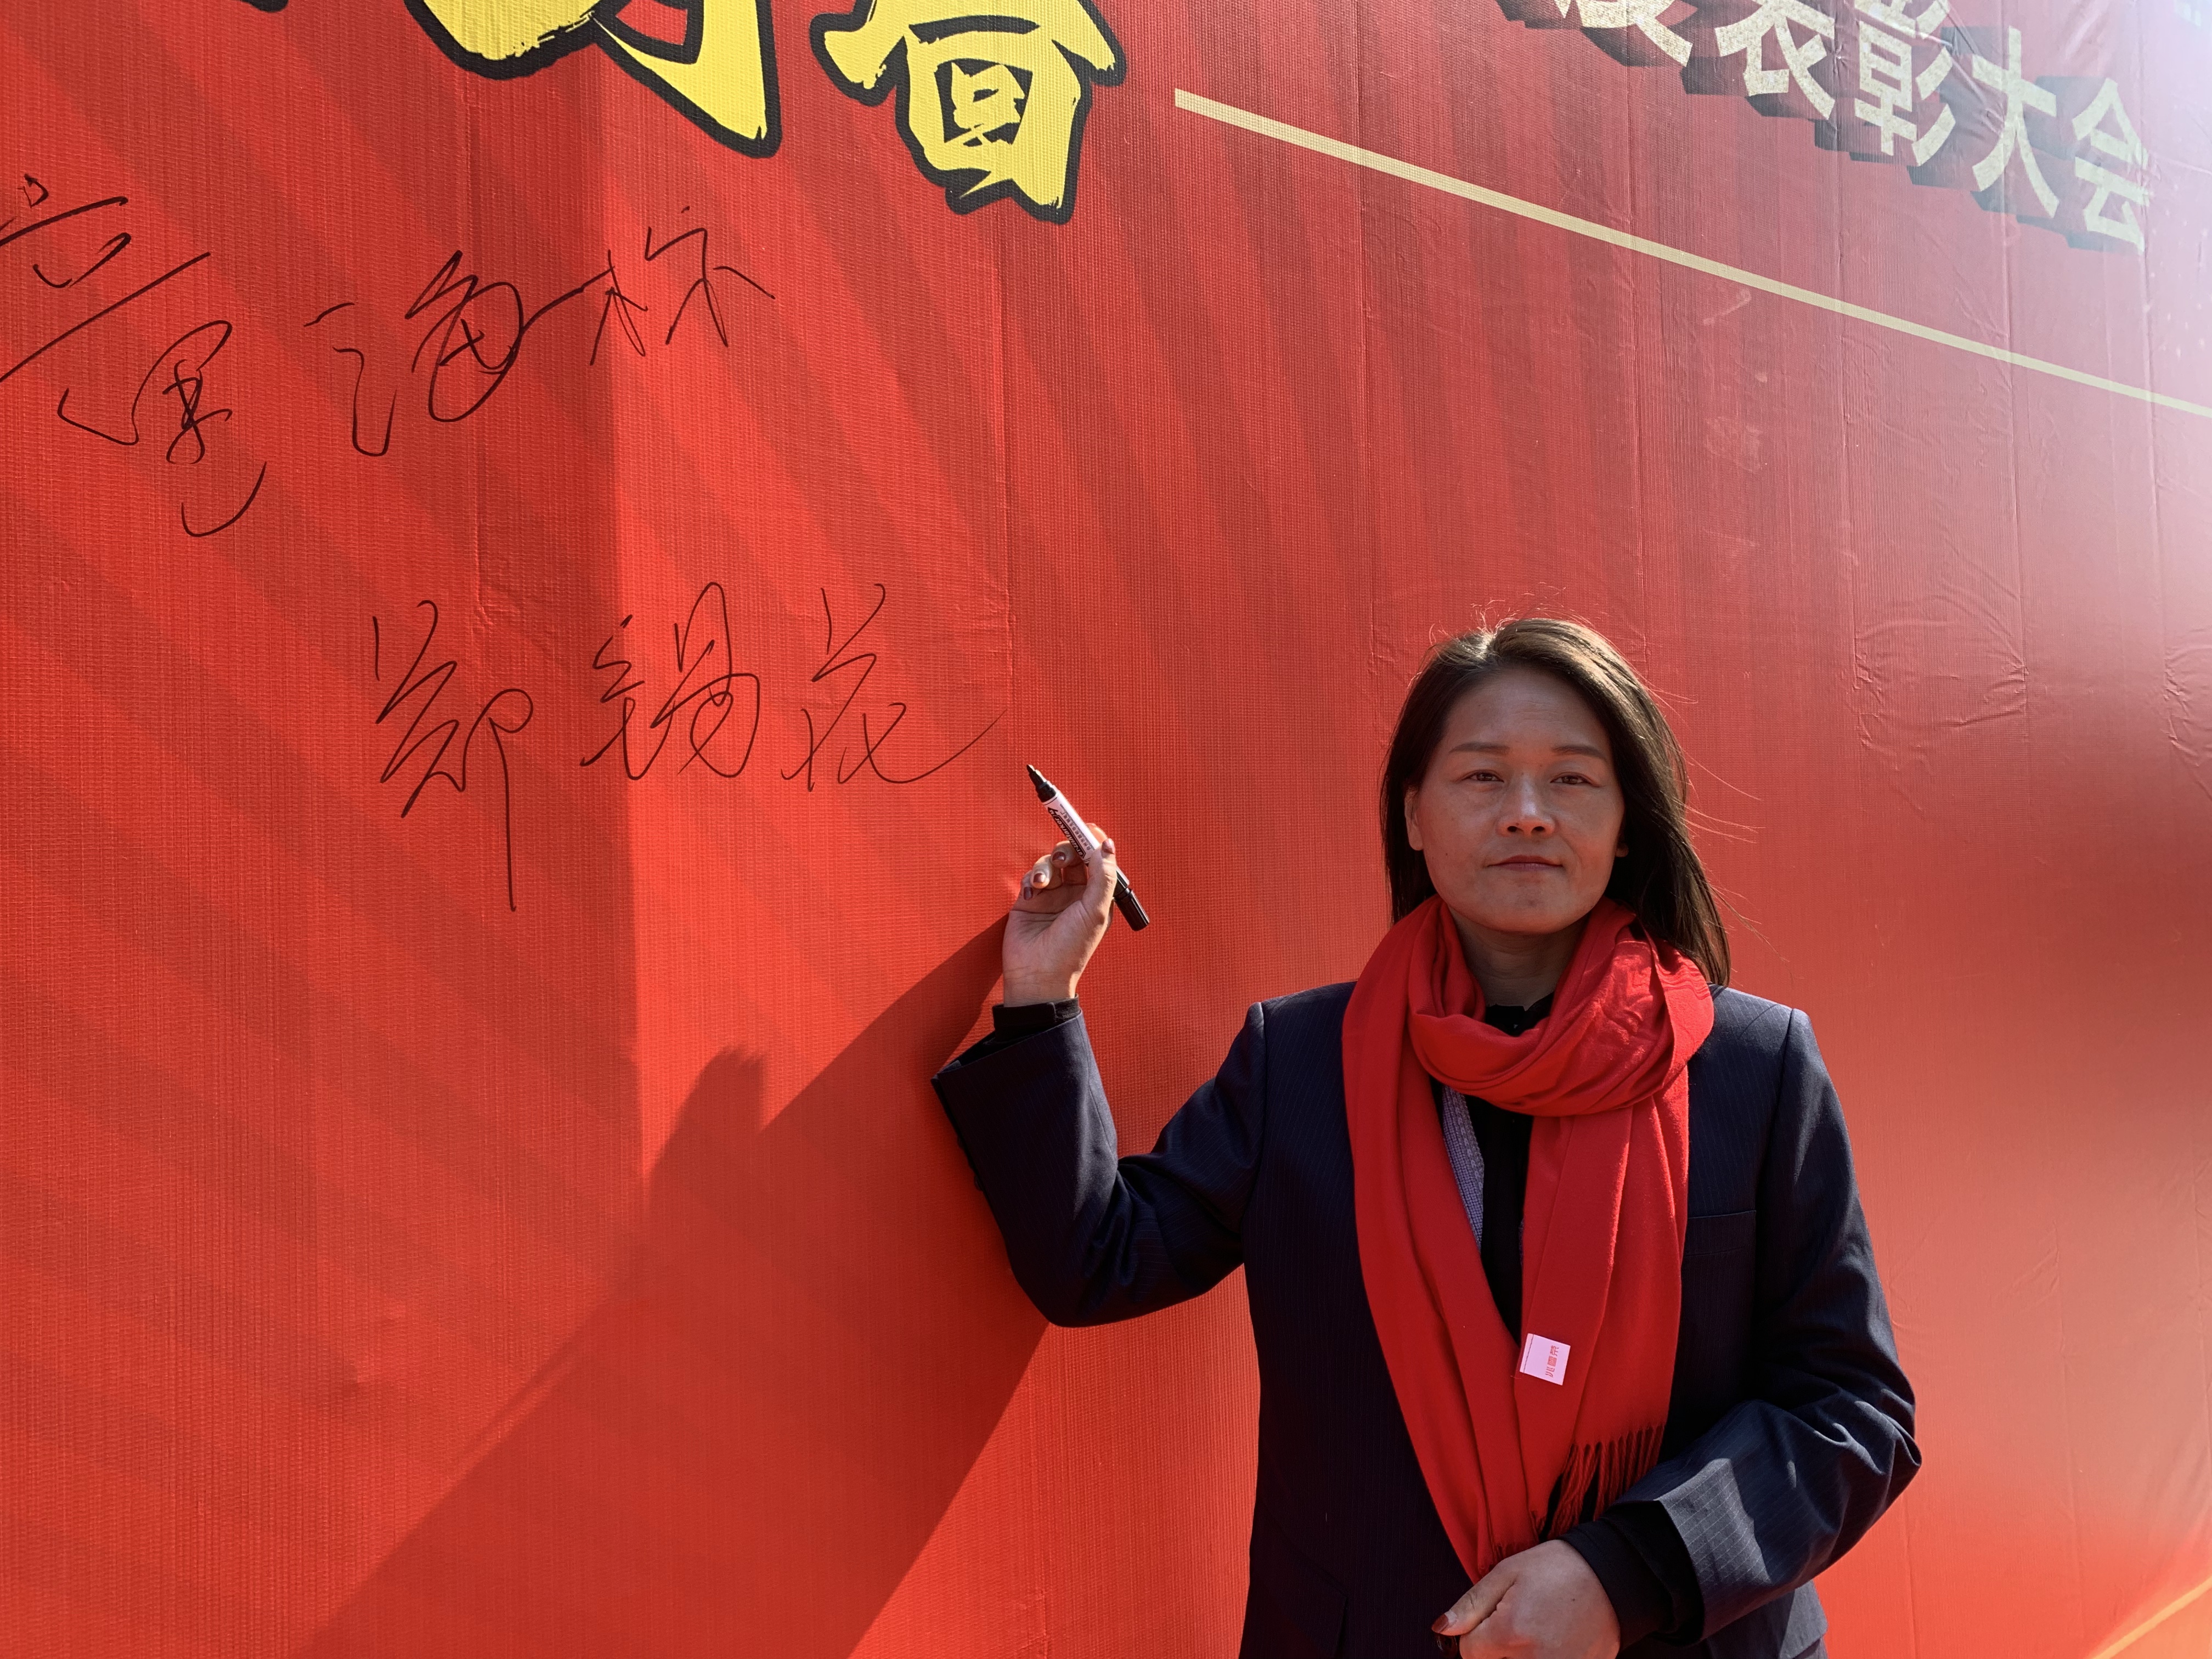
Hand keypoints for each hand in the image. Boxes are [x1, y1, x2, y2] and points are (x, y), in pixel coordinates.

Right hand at [1002, 826, 1117, 1006]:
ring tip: (1041, 884)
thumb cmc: (1071, 949)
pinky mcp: (1030, 899)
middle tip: (1063, 857)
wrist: (1037, 975)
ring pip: (1051, 861)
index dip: (1091, 840)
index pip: (1098, 858)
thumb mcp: (1095, 911)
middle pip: (1073, 853)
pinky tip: (1031, 895)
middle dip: (1067, 849)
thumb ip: (1103, 876)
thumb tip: (1107, 844)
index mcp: (1097, 895)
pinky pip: (1032, 875)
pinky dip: (1032, 878)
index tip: (1084, 829)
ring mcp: (1053, 895)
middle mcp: (1076, 892)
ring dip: (1046, 867)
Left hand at [1433, 1541, 1620, 1658]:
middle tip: (1517, 1620)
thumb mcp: (1508, 1572)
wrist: (1613, 1577)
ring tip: (1534, 1630)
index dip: (1473, 1634)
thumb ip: (1471, 1605)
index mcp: (1511, 1631)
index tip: (1491, 1619)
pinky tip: (1551, 1641)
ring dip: (1516, 1654)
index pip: (1469, 1653)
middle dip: (1495, 1647)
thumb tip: (1442, 1629)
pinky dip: (1538, 1658)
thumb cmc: (1559, 1568)